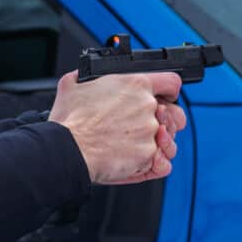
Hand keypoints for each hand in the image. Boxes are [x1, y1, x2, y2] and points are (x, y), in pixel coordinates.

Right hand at [48, 70, 185, 184]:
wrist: (69, 149)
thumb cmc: (70, 122)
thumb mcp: (71, 86)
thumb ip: (84, 77)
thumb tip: (81, 76)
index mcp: (134, 85)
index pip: (170, 82)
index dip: (169, 91)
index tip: (165, 98)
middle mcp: (147, 106)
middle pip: (173, 114)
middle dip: (164, 121)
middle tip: (145, 127)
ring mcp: (150, 132)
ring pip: (167, 140)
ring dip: (156, 143)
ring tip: (137, 147)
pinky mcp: (147, 155)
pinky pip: (162, 163)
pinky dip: (154, 165)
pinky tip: (141, 162)